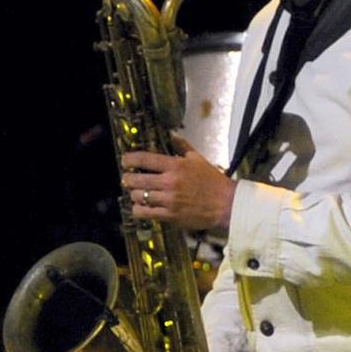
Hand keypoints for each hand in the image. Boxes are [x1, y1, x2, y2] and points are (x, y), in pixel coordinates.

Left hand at [118, 135, 234, 231]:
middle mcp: (170, 182)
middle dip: (128, 179)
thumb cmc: (213, 182)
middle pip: (137, 179)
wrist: (225, 205)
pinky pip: (145, 213)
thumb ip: (182, 147)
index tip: (125, 161)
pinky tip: (140, 207)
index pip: (145, 159)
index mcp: (176, 166)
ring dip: (134, 195)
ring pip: (138, 197)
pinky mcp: (170, 216)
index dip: (130, 159)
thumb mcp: (198, 159)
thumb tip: (172, 135)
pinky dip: (138, 210)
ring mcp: (169, 200)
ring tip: (135, 193)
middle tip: (127, 179)